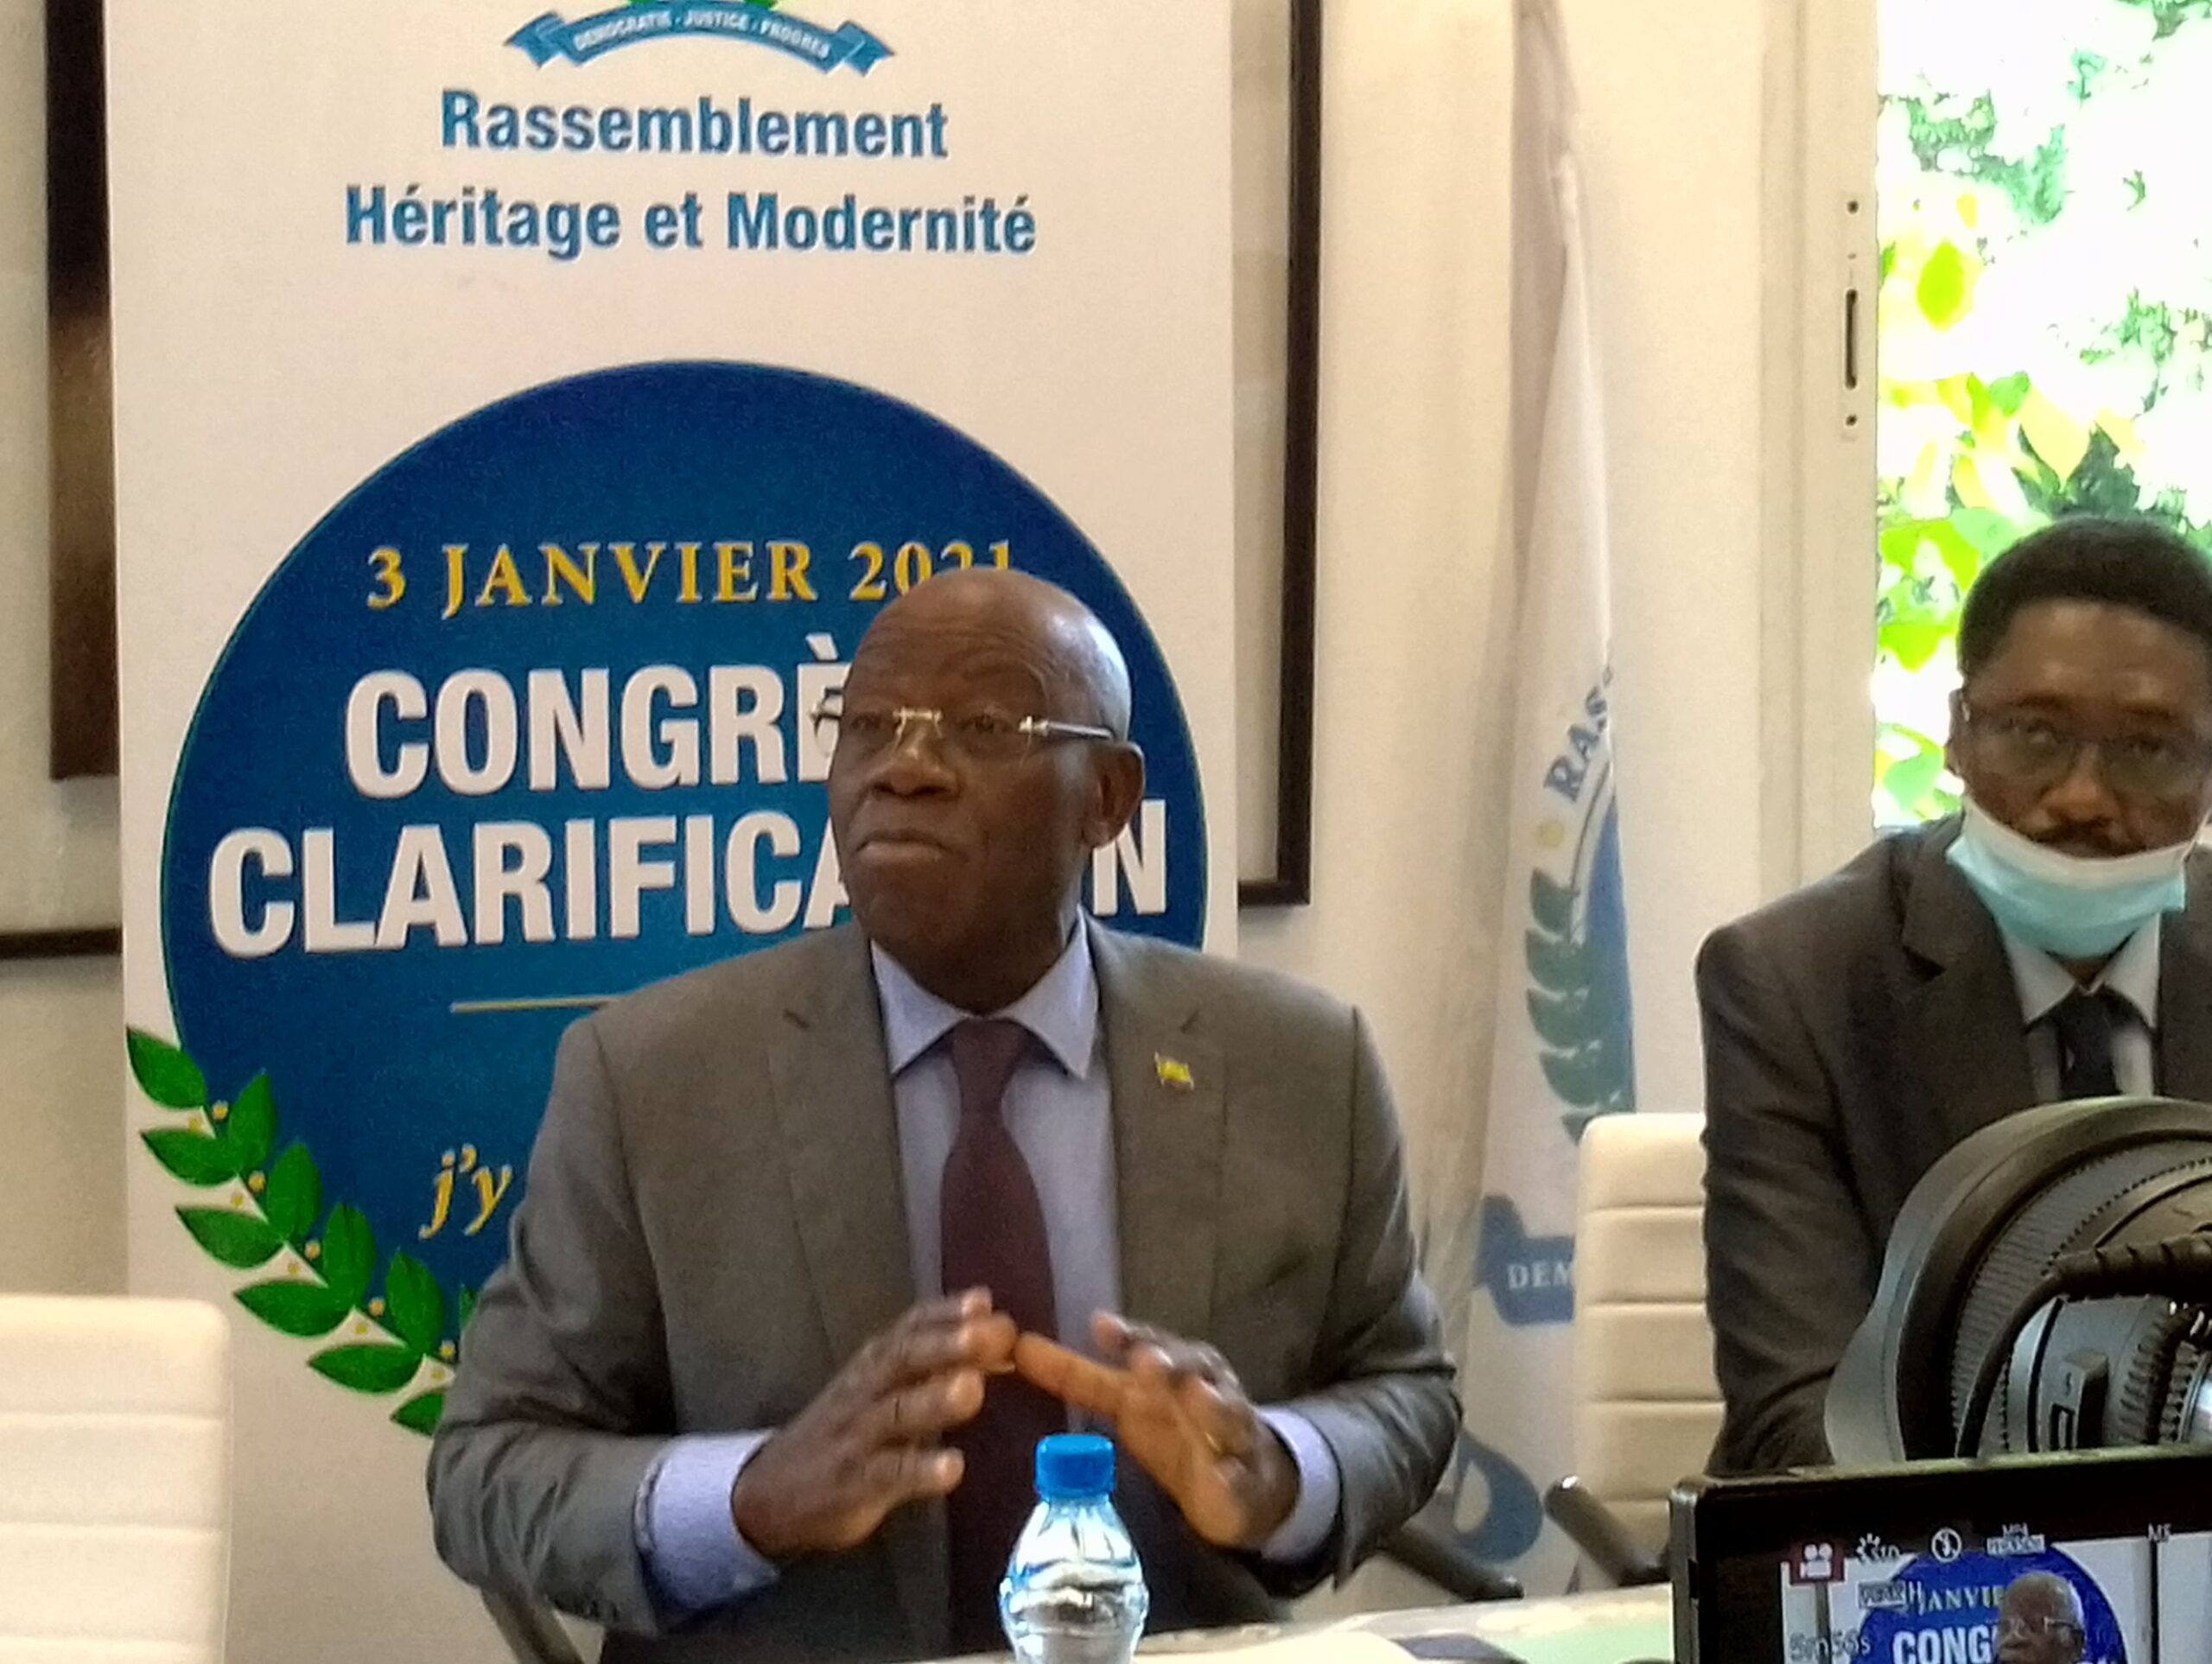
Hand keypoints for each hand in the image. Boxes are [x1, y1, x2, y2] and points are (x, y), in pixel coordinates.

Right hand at [732, 1290, 1016, 1561]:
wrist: (772, 1492)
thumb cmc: (846, 1430)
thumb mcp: (885, 1387)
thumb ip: (937, 1360)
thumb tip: (996, 1328)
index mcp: (876, 1363)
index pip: (909, 1327)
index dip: (946, 1312)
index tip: (984, 1301)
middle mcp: (865, 1390)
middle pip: (903, 1359)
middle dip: (946, 1343)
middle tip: (991, 1333)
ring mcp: (857, 1436)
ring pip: (895, 1413)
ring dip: (934, 1399)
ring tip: (972, 1388)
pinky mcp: (854, 1483)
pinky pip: (888, 1474)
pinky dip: (920, 1470)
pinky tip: (953, 1468)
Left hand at [1013, 1312, 1298, 1549]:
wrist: (1244, 1475)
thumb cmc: (1175, 1424)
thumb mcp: (1126, 1399)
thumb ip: (1078, 1375)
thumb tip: (1019, 1346)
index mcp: (1175, 1367)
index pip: (1151, 1344)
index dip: (1128, 1335)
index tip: (1100, 1326)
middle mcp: (1208, 1390)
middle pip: (1193, 1370)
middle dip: (1171, 1364)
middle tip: (1146, 1362)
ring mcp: (1231, 1434)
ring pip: (1227, 1414)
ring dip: (1212, 1405)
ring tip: (1197, 1399)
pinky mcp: (1245, 1481)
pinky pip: (1241, 1480)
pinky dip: (1233, 1477)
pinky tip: (1222, 1478)